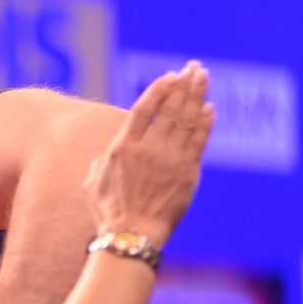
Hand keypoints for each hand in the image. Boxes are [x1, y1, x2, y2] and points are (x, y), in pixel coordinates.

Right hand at [85, 63, 213, 245]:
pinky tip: (210, 108)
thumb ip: (101, 161)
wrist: (132, 236)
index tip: (171, 75)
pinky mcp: (187, 173)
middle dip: (184, 84)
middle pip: (171, 108)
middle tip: (194, 67)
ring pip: (187, 120)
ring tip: (204, 77)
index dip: (160, 89)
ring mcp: (170, 160)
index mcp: (123, 148)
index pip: (145, 108)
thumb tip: (109, 152)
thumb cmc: (108, 212)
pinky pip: (199, 142)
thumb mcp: (92, 182)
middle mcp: (148, 149)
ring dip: (198, 96)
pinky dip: (205, 123)